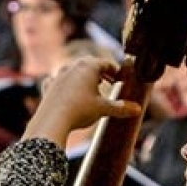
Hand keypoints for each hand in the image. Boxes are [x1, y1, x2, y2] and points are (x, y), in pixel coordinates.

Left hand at [24, 57, 140, 144]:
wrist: (52, 121)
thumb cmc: (80, 110)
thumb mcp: (104, 109)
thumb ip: (121, 108)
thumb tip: (138, 110)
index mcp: (88, 66)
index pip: (106, 64)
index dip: (115, 71)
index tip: (120, 78)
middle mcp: (71, 66)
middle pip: (89, 65)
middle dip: (100, 73)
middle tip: (108, 81)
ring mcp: (58, 75)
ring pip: (73, 72)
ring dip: (83, 78)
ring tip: (91, 88)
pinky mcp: (48, 86)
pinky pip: (58, 81)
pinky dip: (65, 85)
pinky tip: (68, 92)